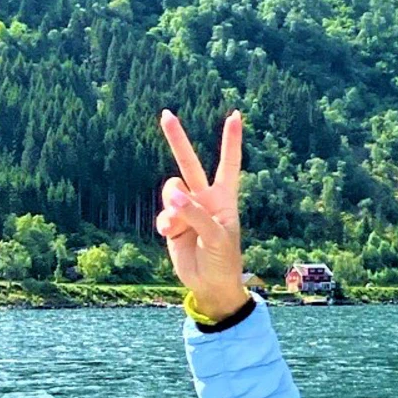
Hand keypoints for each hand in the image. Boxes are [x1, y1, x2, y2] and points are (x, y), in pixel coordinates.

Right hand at [156, 109, 248, 316]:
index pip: (228, 163)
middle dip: (177, 139)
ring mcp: (186, 209)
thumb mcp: (216, 236)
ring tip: (180, 226)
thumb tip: (173, 196)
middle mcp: (204, 198)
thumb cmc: (223, 259)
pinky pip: (162, 213)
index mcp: (224, 198)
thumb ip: (196, 214)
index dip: (230, 140)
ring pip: (170, 190)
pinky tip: (171, 236)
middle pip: (189, 163)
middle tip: (166, 114)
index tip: (235, 115)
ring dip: (172, 206)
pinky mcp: (171, 222)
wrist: (209, 284)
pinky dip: (164, 224)